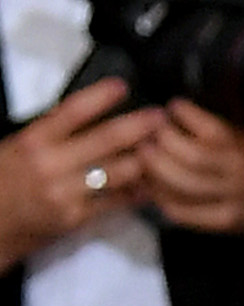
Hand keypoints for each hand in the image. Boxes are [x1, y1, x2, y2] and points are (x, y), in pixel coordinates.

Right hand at [0, 77, 155, 262]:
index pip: (71, 111)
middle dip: (137, 127)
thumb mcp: (21, 145)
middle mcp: (51, 164)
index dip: (99, 97)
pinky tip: (153, 184)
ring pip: (115, 173)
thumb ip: (53, 131)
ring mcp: (65, 193)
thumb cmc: (8, 177)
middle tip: (160, 116)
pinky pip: (113, 202)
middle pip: (103, 140)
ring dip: (144, 160)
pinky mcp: (76, 218)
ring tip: (166, 148)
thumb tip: (91, 111)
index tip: (122, 86)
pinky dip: (135, 192)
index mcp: (35, 140)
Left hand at [134, 103, 243, 266]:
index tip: (176, 106)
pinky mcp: (221, 223)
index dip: (186, 116)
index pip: (212, 133)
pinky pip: (182, 212)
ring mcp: (230, 205)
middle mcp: (241, 181)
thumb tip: (211, 90)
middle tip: (153, 126)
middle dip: (163, 139)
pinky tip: (153, 180)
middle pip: (189, 159)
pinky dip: (161, 196)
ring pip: (180, 187)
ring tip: (145, 149)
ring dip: (155, 167)